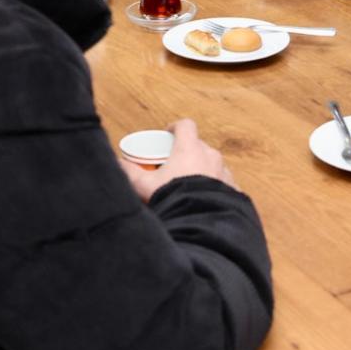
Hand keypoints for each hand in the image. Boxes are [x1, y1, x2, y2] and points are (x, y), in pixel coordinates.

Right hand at [120, 118, 236, 201]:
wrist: (200, 224)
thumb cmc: (173, 199)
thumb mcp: (145, 186)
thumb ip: (130, 172)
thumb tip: (116, 163)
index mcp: (189, 149)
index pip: (185, 126)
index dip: (176, 127)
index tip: (168, 135)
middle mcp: (210, 156)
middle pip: (199, 146)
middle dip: (188, 153)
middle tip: (174, 167)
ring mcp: (224, 173)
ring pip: (213, 166)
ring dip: (203, 171)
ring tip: (190, 188)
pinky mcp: (233, 191)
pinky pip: (224, 185)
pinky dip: (215, 189)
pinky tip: (204, 202)